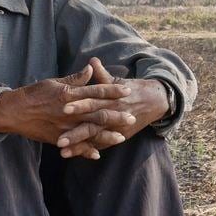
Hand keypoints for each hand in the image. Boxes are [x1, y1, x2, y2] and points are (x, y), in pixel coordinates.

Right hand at [0, 63, 134, 156]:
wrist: (14, 112)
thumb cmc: (34, 94)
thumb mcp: (54, 82)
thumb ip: (75, 79)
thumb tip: (90, 69)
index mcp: (70, 94)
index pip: (96, 91)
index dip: (113, 91)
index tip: (127, 90)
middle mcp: (69, 111)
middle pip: (98, 114)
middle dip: (116, 116)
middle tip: (132, 117)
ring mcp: (64, 127)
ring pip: (90, 132)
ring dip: (106, 136)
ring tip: (121, 137)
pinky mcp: (57, 138)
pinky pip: (75, 146)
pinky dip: (86, 151)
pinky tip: (97, 154)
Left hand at [54, 58, 170, 158]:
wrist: (155, 101)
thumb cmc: (132, 89)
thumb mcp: (117, 81)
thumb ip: (102, 73)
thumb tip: (92, 60)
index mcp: (111, 97)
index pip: (93, 100)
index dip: (79, 104)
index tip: (63, 108)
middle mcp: (114, 114)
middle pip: (93, 124)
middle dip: (76, 133)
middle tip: (59, 140)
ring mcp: (117, 127)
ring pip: (95, 138)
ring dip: (79, 146)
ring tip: (63, 153)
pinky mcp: (119, 136)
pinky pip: (102, 145)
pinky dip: (89, 150)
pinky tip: (75, 155)